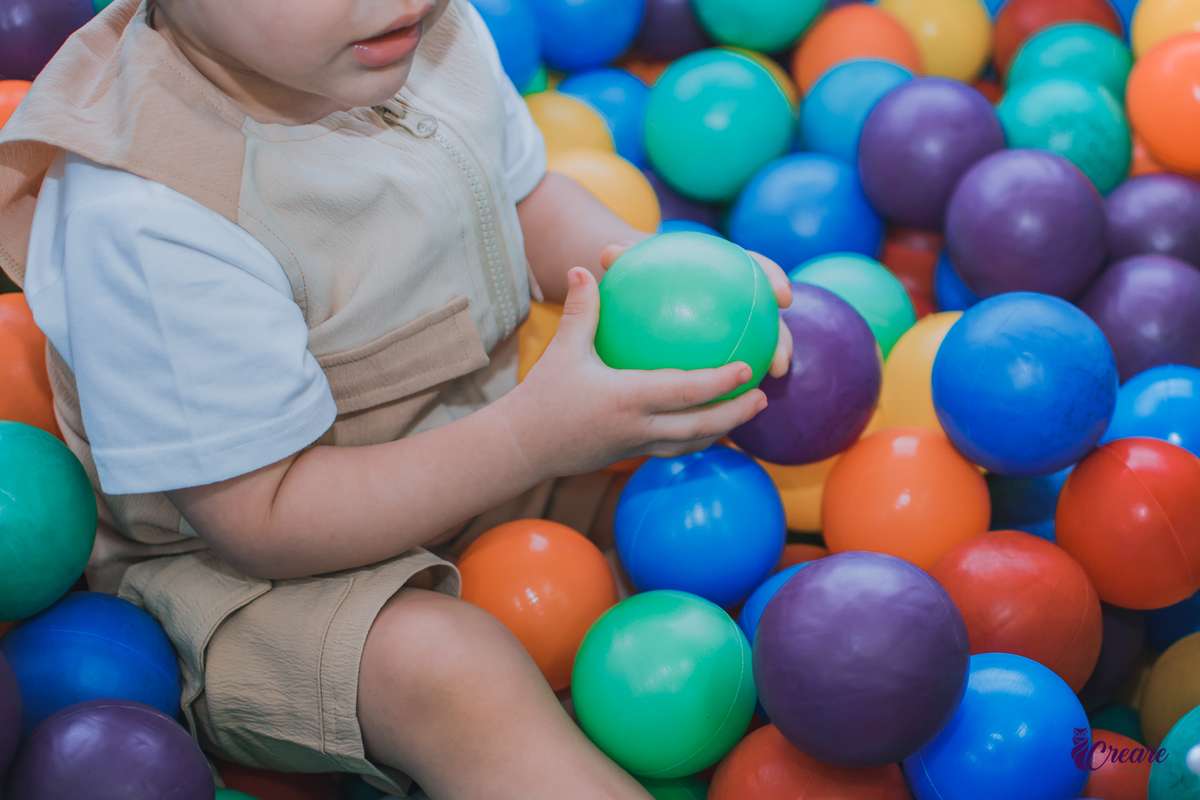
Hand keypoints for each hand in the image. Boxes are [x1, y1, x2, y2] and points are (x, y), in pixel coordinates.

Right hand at [499, 268, 768, 478]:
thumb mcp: (561, 350)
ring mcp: (636, 446)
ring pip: (691, 443)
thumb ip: (581, 310)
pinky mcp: (630, 455)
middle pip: (701, 426)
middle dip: (736, 413)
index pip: (685, 392)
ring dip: (724, 429)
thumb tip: (586, 267)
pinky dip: (697, 438)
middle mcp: (638, 427)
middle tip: (763, 396)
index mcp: (627, 399)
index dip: (721, 382)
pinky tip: (708, 424)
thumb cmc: (542, 396)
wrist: (523, 447)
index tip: (748, 368)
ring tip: (749, 412)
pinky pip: (673, 448)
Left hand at [600, 243, 793, 378]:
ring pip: (755, 348)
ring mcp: (730, 326)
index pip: (756, 267)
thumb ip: (625, 255)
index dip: (774, 279)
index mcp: (723, 266)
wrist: (632, 281)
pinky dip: (725, 387)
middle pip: (766, 317)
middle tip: (781, 362)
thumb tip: (607, 253)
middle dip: (781, 340)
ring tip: (762, 393)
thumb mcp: (628, 259)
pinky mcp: (718, 350)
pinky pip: (725, 370)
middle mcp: (735, 297)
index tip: (783, 297)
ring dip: (763, 369)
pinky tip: (718, 409)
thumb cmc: (633, 265)